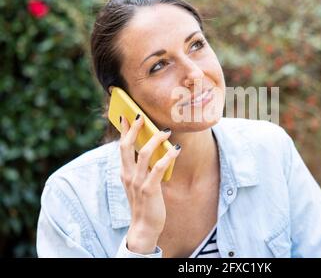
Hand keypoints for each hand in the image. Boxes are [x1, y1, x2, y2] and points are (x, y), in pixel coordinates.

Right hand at [118, 114, 180, 253]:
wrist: (144, 226)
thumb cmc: (145, 202)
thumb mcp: (139, 182)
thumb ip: (142, 167)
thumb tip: (153, 148)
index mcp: (124, 172)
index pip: (122, 147)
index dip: (124, 131)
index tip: (126, 116)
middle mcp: (128, 175)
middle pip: (127, 146)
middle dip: (133, 129)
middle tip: (141, 116)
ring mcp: (137, 182)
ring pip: (143, 154)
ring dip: (155, 140)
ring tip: (166, 131)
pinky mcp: (149, 189)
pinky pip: (158, 168)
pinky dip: (168, 157)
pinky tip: (176, 149)